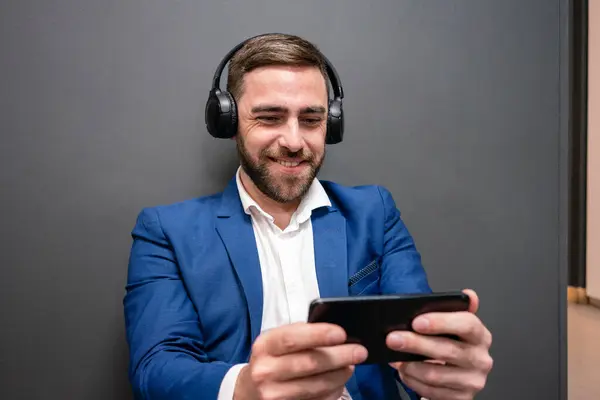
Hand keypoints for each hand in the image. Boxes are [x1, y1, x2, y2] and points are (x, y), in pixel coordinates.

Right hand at [234, 322, 367, 399]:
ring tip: (352, 366)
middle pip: (309, 363)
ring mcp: (273, 395)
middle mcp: (265, 371)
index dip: (318, 335)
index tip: (341, 333)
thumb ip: (300, 335)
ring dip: (339, 375)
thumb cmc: (272, 360)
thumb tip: (337, 335)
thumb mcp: (276, 342)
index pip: (292, 338)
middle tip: (360, 351)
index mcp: (264, 346)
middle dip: (339, 356)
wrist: (249, 392)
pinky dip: (332, 391)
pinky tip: (339, 382)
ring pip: (316, 386)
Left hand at [387, 289, 492, 399]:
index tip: (416, 321)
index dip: (441, 322)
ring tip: (394, 358)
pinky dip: (412, 381)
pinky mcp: (462, 399)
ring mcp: (472, 381)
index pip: (467, 324)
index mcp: (479, 335)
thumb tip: (469, 294)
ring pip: (435, 374)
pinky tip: (403, 372)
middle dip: (415, 343)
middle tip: (393, 338)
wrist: (456, 378)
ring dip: (409, 366)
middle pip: (447, 350)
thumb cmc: (450, 344)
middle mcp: (480, 358)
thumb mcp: (452, 325)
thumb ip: (454, 310)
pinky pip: (431, 391)